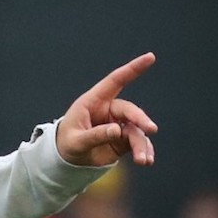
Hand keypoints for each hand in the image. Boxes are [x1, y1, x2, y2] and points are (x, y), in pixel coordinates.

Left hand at [56, 52, 157, 166]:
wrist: (67, 160)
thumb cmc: (67, 143)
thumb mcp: (76, 141)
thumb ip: (95, 135)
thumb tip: (118, 130)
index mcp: (93, 102)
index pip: (115, 81)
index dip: (132, 69)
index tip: (150, 57)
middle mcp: (109, 110)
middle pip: (129, 111)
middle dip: (140, 119)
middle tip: (151, 129)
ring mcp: (118, 124)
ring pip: (136, 130)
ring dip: (142, 144)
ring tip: (143, 160)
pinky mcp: (124, 139)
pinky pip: (138, 142)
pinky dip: (144, 151)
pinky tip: (146, 160)